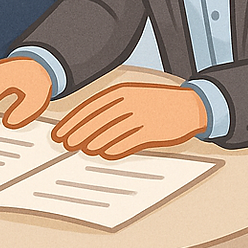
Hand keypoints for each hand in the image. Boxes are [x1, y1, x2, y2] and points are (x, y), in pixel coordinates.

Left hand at [51, 83, 207, 158]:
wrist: (188, 106)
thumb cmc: (155, 103)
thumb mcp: (132, 97)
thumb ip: (111, 108)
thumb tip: (86, 125)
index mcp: (120, 92)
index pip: (89, 108)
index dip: (72, 122)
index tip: (59, 133)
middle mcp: (128, 102)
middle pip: (97, 120)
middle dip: (78, 133)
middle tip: (64, 144)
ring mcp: (141, 116)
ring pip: (111, 132)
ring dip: (94, 143)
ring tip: (82, 151)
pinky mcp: (153, 131)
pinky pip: (130, 142)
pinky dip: (116, 149)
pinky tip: (105, 155)